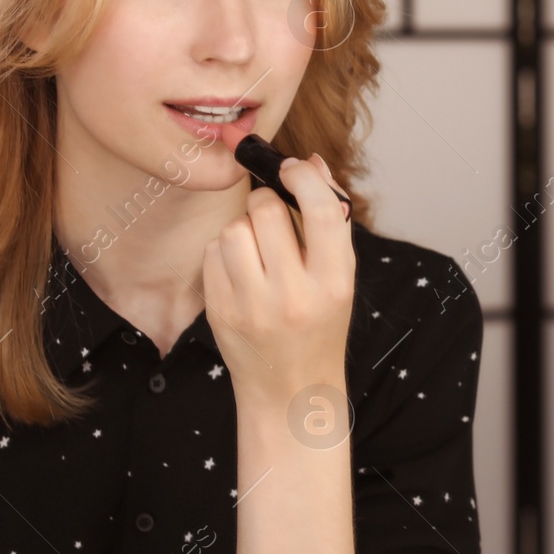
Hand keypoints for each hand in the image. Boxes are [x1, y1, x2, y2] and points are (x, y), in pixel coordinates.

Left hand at [203, 153, 355, 415]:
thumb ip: (330, 221)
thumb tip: (312, 162)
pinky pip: (212, 253)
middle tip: (273, 218)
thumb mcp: (341, 278)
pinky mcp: (220, 312)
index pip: (321, 210)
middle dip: (266, 202)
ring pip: (233, 229)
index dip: (304, 176)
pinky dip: (225, 253)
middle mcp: (293, 295)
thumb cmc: (320, 326)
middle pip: (265, 211)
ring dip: (244, 229)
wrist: (290, 391)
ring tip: (258, 252)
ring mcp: (252, 307)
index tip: (293, 167)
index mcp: (334, 284)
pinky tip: (241, 273)